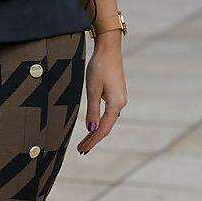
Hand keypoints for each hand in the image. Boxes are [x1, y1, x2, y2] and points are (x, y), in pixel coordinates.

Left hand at [77, 34, 126, 153]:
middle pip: (106, 126)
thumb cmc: (99, 68)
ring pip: (108, 121)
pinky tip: (93, 125)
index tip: (82, 150)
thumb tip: (91, 128)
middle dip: (93, 139)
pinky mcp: (117, 94)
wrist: (109, 50)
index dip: (92, 140)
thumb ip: (92, 110)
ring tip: (85, 141)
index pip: (103, 128)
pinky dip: (100, 122)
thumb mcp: (93, 90)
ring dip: (97, 131)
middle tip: (81, 150)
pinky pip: (109, 113)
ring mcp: (120, 99)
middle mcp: (120, 104)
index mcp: (115, 104)